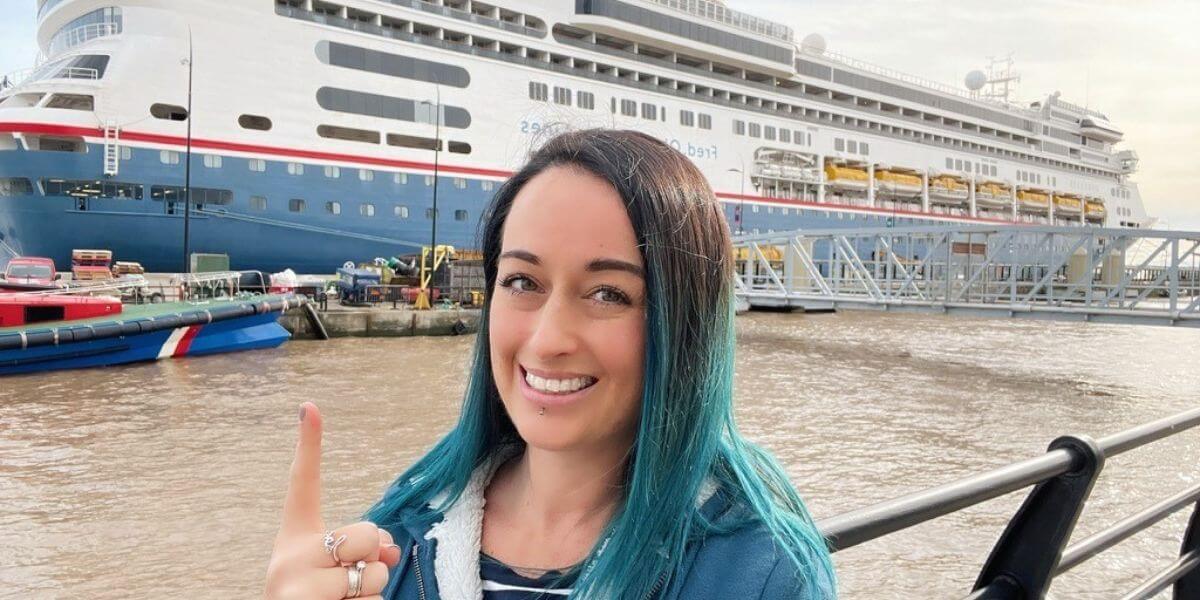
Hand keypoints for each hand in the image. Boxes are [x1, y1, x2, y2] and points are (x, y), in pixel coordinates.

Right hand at [265, 402, 401, 598]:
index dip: (309, 445)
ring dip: (371, 595)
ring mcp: (294, 590)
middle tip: (350, 578)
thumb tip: (390, 551)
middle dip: (373, 557)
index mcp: (294, 540)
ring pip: (372, 578)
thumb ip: (362, 551)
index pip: (303, 485)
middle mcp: (288, 559)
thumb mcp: (334, 573)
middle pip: (365, 533)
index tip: (311, 405)